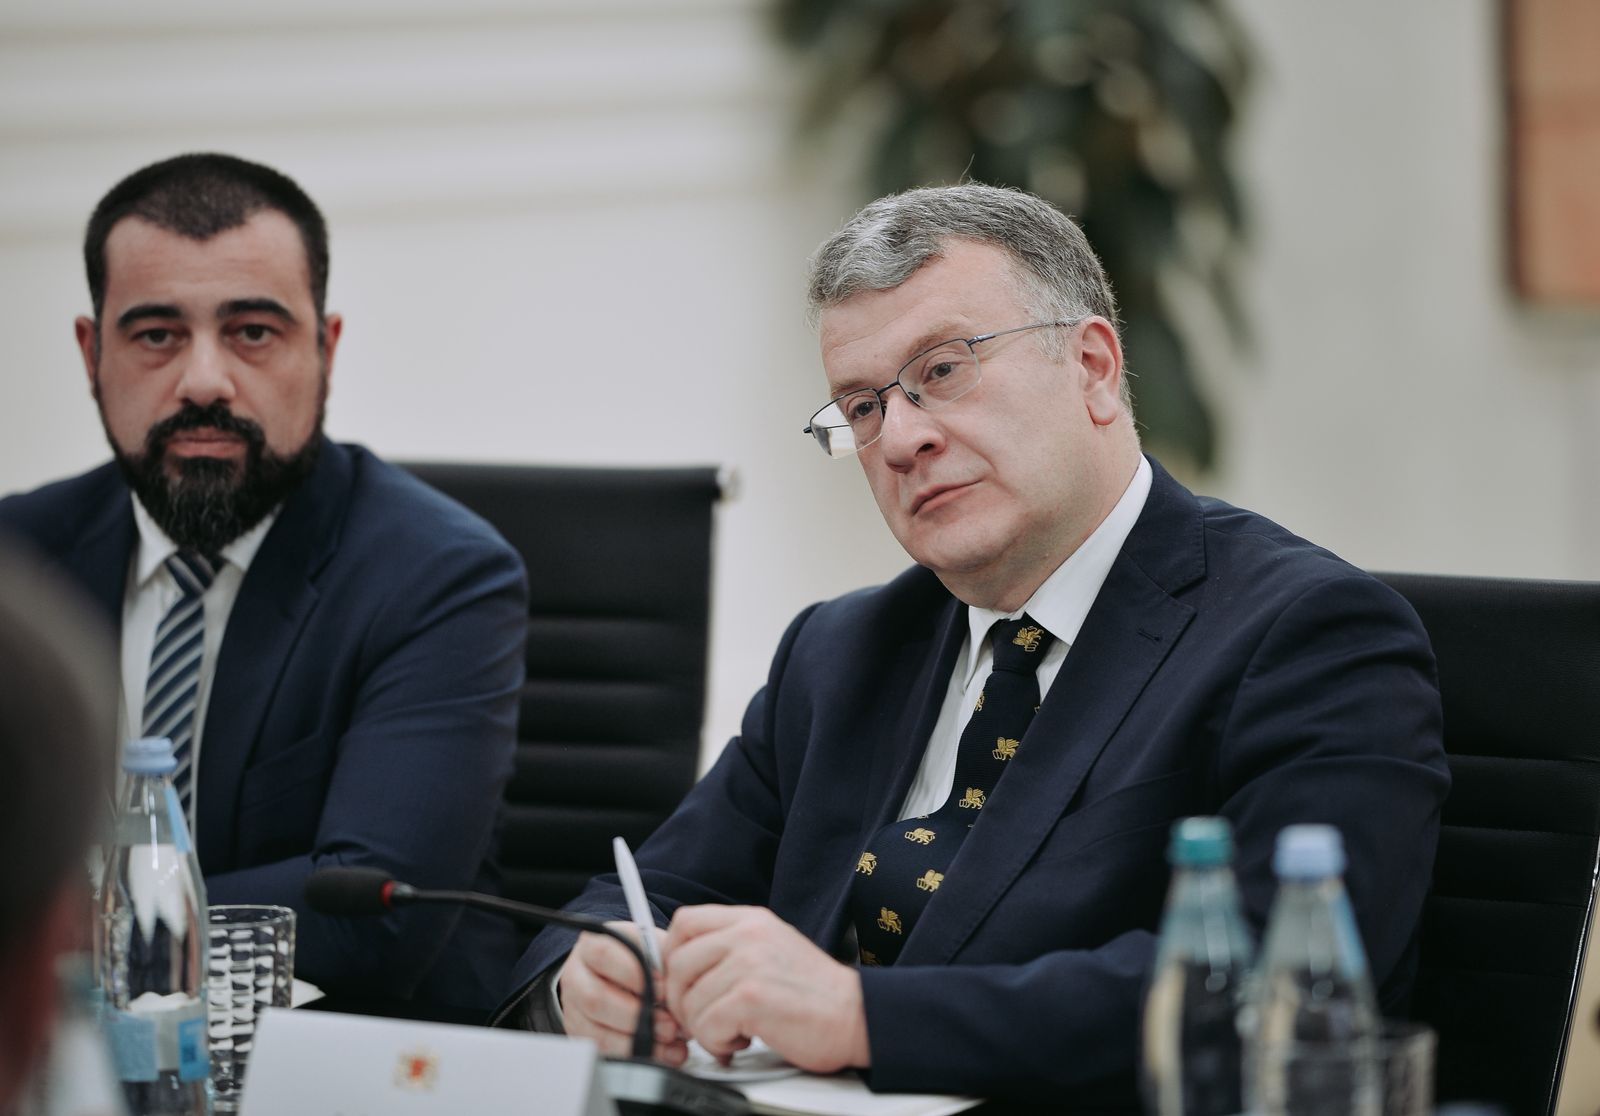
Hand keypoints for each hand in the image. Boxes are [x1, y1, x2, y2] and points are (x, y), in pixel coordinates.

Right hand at [557, 922, 686, 1064]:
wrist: (618, 974)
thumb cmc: (639, 959)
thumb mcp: (652, 946)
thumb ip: (664, 958)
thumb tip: (678, 986)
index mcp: (591, 945)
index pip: (604, 955)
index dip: (635, 973)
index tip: (663, 988)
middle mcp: (576, 977)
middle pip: (596, 999)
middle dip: (638, 1016)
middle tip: (669, 1023)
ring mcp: (574, 1010)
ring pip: (597, 1033)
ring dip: (638, 1042)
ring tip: (668, 1040)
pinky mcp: (581, 1037)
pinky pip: (604, 1054)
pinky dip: (636, 1057)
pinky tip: (662, 1054)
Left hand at [662, 905, 869, 1072]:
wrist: (857, 1016)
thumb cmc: (815, 993)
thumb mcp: (771, 949)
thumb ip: (730, 949)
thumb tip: (681, 970)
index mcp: (751, 920)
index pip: (685, 922)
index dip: (673, 956)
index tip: (684, 983)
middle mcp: (748, 934)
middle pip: (678, 963)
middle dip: (683, 1001)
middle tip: (705, 1019)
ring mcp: (748, 963)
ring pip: (689, 1001)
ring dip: (705, 1028)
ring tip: (735, 1030)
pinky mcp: (750, 997)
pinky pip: (705, 1025)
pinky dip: (717, 1043)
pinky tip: (743, 1040)